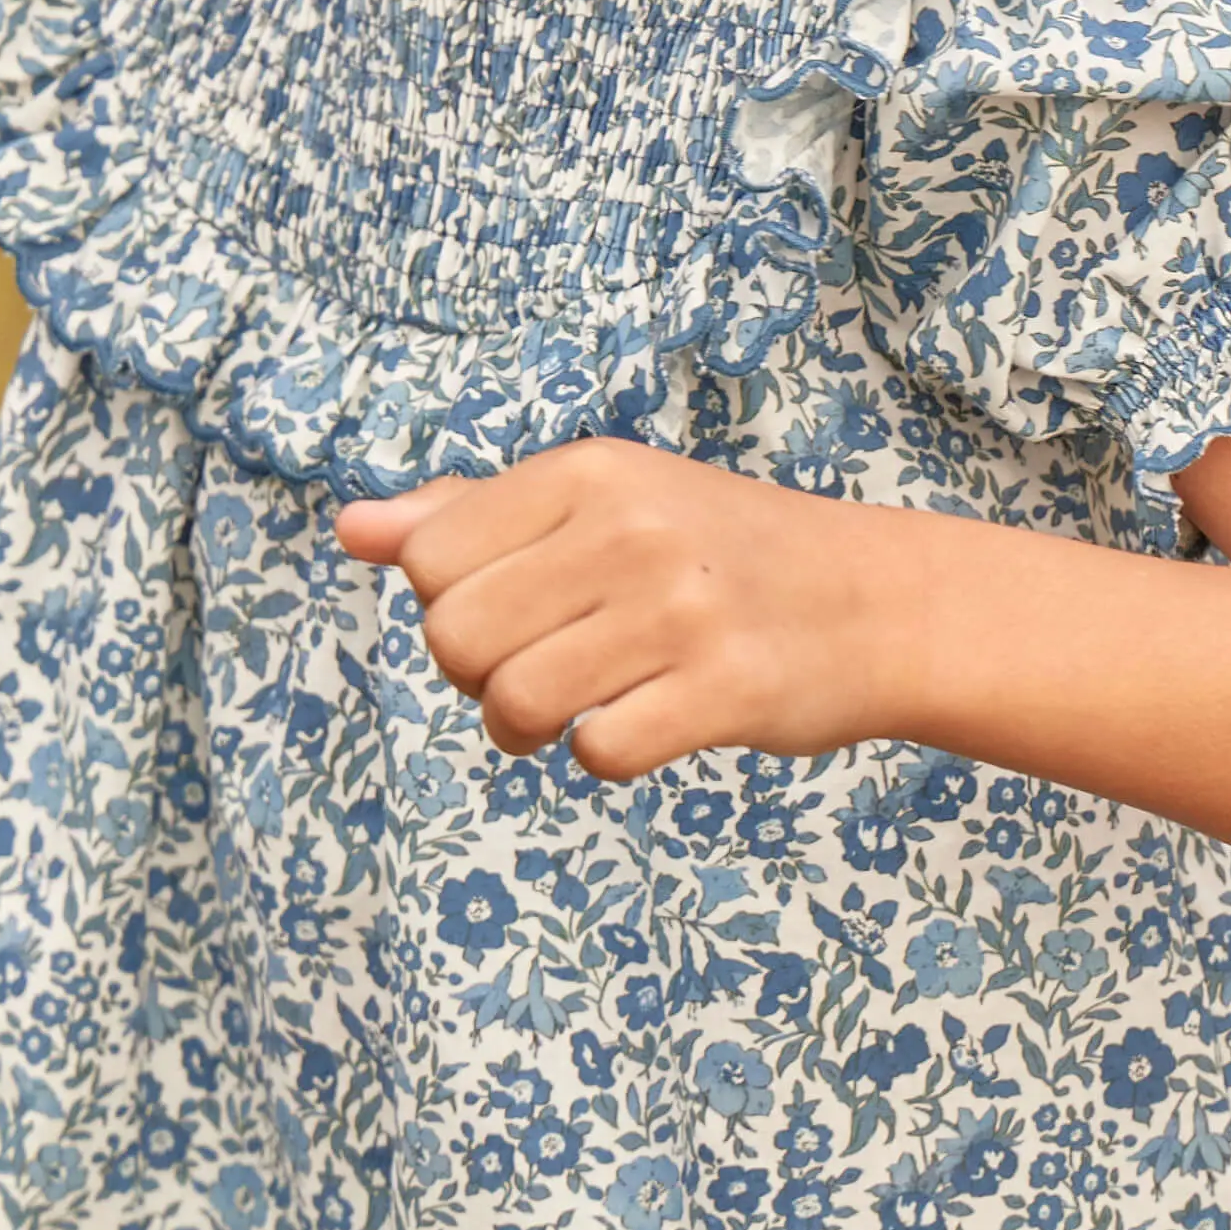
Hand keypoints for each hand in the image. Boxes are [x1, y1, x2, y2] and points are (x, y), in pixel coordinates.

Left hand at [336, 439, 893, 781]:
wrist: (878, 601)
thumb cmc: (716, 554)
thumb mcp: (601, 503)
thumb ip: (472, 515)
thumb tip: (352, 530)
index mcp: (589, 472)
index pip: (431, 560)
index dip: (450, 606)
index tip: (510, 613)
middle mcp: (629, 530)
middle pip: (457, 639)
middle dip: (478, 679)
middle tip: (541, 671)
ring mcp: (679, 610)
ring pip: (516, 702)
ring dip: (531, 729)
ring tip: (577, 711)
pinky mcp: (723, 689)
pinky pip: (599, 753)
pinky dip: (605, 757)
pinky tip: (645, 725)